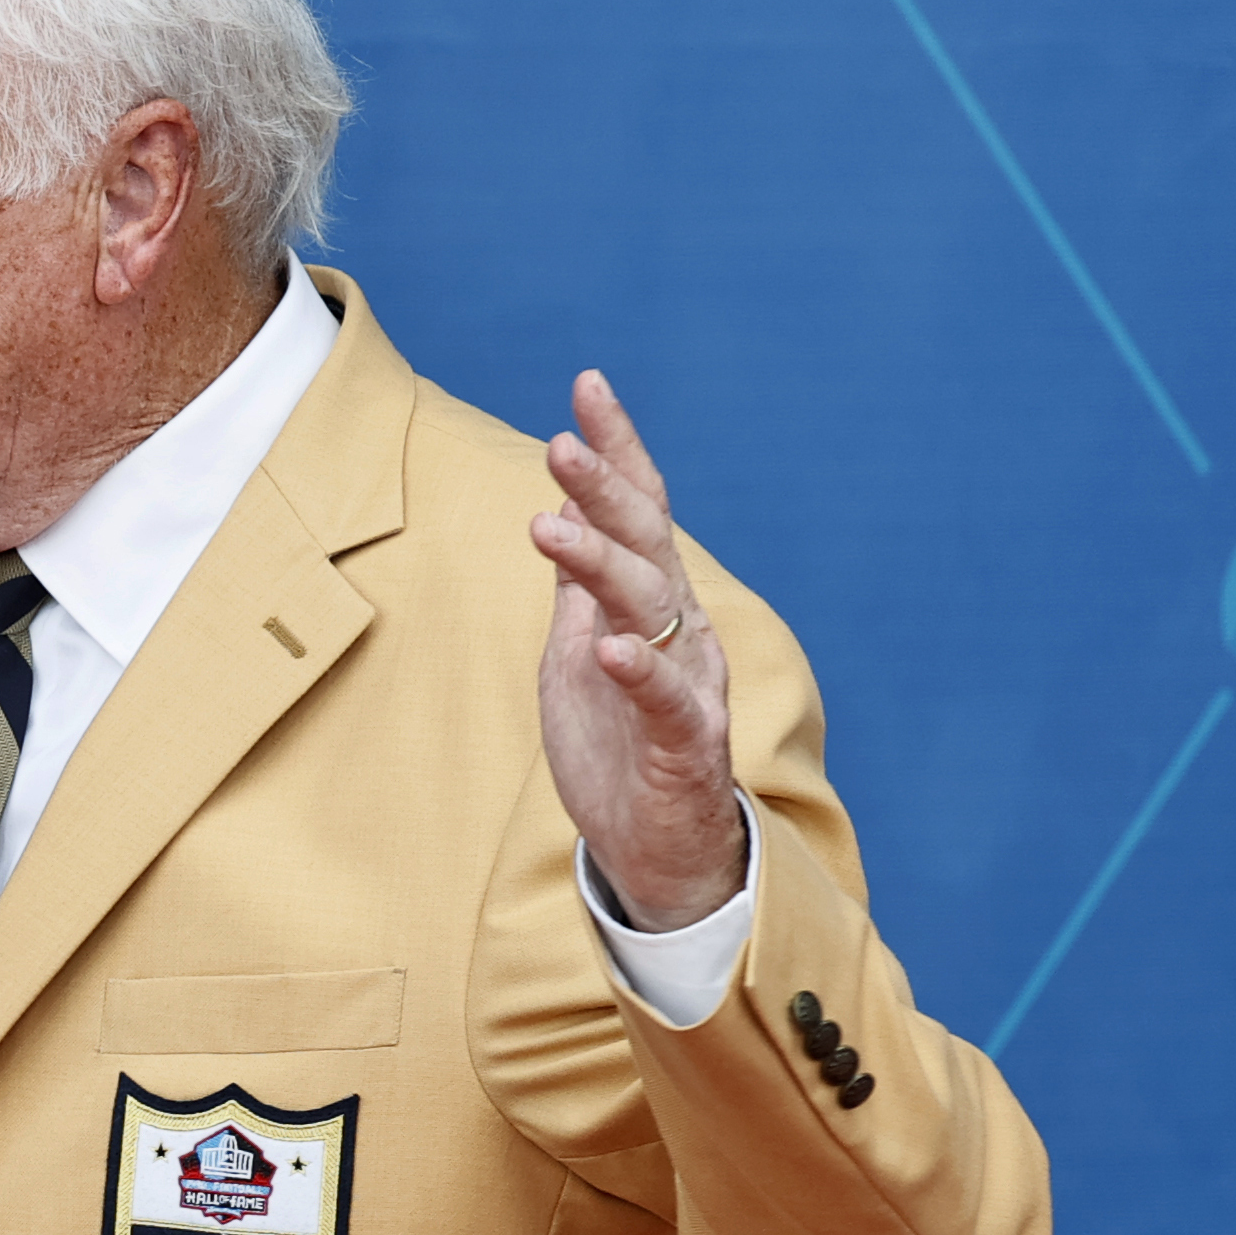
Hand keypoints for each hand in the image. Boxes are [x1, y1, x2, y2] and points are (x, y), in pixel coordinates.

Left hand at [529, 371, 746, 930]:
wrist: (659, 849)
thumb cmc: (618, 747)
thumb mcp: (582, 649)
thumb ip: (580, 586)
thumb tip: (559, 508)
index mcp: (653, 603)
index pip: (639, 509)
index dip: (617, 447)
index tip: (586, 385)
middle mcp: (679, 629)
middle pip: (646, 543)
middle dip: (605, 489)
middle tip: (560, 444)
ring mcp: (686, 683)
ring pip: (649, 608)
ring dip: (600, 563)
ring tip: (549, 526)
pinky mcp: (685, 745)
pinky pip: (667, 701)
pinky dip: (638, 671)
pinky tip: (608, 647)